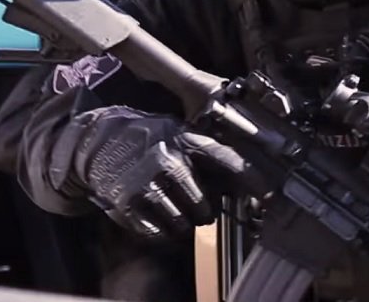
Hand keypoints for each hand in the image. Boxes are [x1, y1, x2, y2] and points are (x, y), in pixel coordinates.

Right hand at [67, 107, 265, 240]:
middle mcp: (169, 161)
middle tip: (191, 199)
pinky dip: (162, 229)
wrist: (98, 142)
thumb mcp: (178, 135)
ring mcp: (148, 184)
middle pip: (206, 206)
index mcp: (185, 141)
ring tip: (170, 202)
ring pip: (185, 224)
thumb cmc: (146, 140)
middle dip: (203, 209)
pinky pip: (161, 233)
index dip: (252, 179)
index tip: (270, 196)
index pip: (228, 160)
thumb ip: (207, 157)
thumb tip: (241, 184)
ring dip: (182, 221)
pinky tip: (155, 210)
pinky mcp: (129, 205)